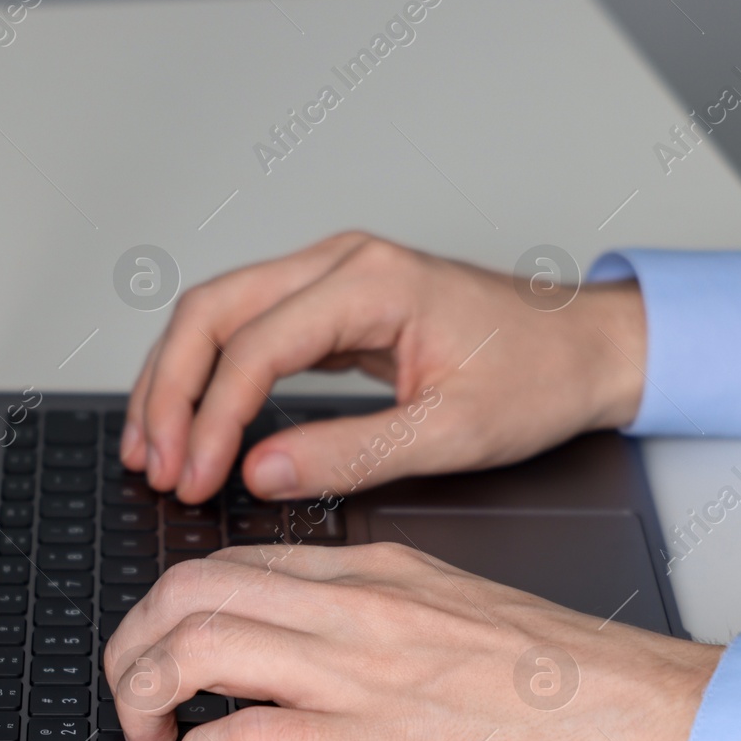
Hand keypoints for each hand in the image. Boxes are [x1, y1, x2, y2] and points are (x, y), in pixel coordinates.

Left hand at [103, 543, 721, 740]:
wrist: (650, 719)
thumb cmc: (572, 679)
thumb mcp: (460, 612)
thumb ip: (380, 617)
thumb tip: (310, 651)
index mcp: (378, 571)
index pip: (232, 562)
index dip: (168, 608)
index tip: (159, 647)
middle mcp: (356, 608)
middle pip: (192, 592)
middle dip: (133, 644)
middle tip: (131, 693)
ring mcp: (362, 672)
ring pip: (198, 648)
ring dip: (144, 694)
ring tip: (150, 735)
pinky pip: (243, 736)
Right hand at [120, 232, 647, 503]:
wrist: (587, 348)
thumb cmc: (539, 376)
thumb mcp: (452, 432)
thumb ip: (351, 454)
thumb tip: (261, 473)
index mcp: (374, 283)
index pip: (257, 344)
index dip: (213, 417)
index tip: (195, 476)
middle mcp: (344, 264)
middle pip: (213, 309)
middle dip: (170, 389)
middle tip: (154, 463)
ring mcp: (336, 278)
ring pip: (220, 312)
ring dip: (177, 378)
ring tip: (153, 448)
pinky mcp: (336, 304)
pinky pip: (250, 329)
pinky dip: (212, 375)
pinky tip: (194, 421)